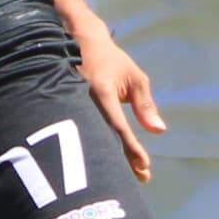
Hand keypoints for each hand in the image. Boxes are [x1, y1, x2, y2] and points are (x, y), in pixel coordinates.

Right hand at [71, 21, 166, 178]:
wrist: (76, 40)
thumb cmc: (111, 60)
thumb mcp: (134, 78)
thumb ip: (145, 104)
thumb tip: (159, 131)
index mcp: (101, 92)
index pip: (118, 127)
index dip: (131, 149)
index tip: (145, 167)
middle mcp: (82, 101)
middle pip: (102, 141)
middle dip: (121, 162)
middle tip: (140, 179)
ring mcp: (67, 105)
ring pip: (88, 141)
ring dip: (106, 161)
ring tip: (123, 178)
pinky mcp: (59, 108)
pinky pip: (76, 133)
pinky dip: (92, 150)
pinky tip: (102, 163)